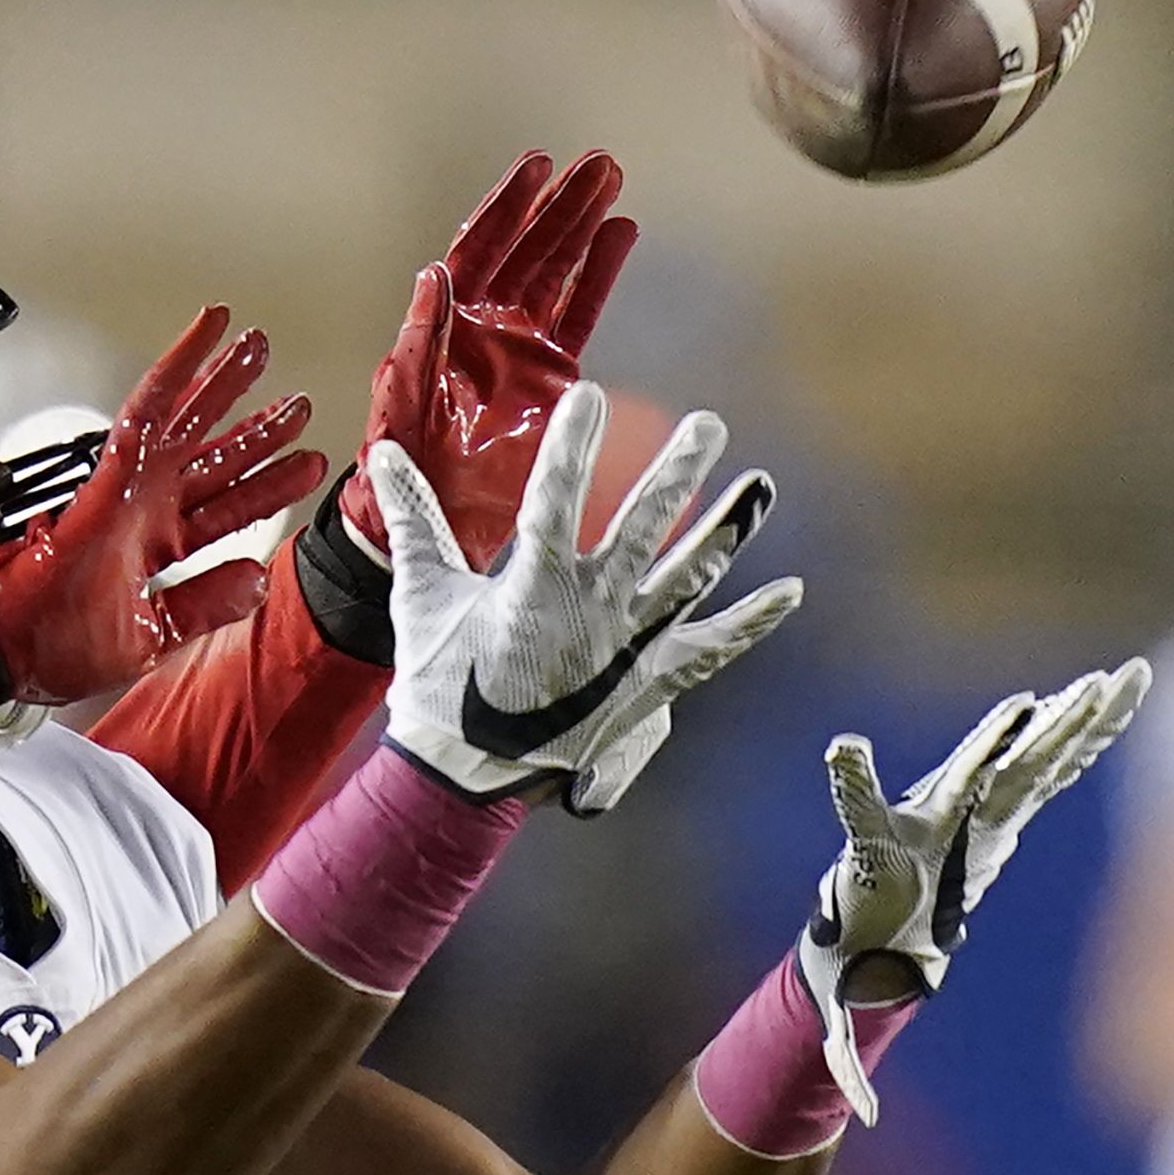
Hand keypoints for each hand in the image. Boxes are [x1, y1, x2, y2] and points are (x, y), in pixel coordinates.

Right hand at [0, 307, 328, 704]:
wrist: (4, 642)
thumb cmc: (55, 645)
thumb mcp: (151, 635)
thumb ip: (205, 603)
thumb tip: (255, 578)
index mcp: (157, 548)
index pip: (229, 509)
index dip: (269, 487)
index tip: (307, 466)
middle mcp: (147, 510)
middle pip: (215, 459)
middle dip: (257, 429)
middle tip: (295, 403)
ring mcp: (130, 487)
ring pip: (187, 421)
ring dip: (223, 383)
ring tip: (254, 347)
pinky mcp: (110, 471)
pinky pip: (149, 407)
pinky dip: (178, 368)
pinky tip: (205, 335)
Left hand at [348, 149, 638, 552]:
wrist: (433, 514)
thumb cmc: (403, 457)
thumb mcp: (401, 395)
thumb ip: (421, 335)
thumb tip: (435, 272)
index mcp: (445, 318)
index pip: (481, 245)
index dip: (510, 204)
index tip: (539, 165)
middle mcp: (485, 323)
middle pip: (528, 249)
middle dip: (560, 206)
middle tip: (596, 164)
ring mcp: (520, 346)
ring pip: (558, 272)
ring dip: (584, 229)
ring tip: (612, 184)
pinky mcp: (551, 376)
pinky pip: (579, 314)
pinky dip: (599, 276)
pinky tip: (619, 238)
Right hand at [368, 382, 797, 814]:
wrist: (471, 779)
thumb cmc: (443, 689)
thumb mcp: (421, 598)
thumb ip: (413, 522)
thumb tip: (384, 457)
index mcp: (536, 584)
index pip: (557, 494)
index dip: (573, 443)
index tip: (591, 395)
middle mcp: (595, 609)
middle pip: (647, 525)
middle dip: (679, 469)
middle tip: (709, 424)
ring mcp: (630, 647)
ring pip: (691, 576)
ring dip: (729, 529)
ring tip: (762, 487)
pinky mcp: (651, 684)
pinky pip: (711, 650)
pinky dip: (751, 623)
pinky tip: (789, 593)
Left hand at [791, 661, 1153, 1121]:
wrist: (866, 920)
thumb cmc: (852, 960)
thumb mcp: (843, 1009)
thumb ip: (847, 1060)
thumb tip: (862, 1119)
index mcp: (884, 857)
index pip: (862, 817)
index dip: (853, 787)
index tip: (842, 751)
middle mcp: (932, 818)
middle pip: (978, 771)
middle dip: (1021, 736)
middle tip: (1060, 697)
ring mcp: (969, 806)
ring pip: (1026, 756)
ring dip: (1073, 720)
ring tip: (1113, 679)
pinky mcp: (997, 808)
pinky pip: (1047, 768)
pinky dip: (1084, 737)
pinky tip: (1120, 700)